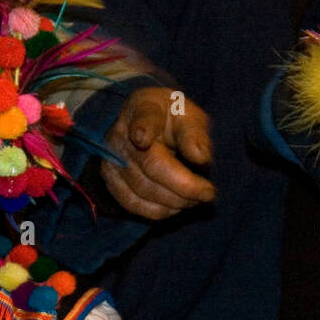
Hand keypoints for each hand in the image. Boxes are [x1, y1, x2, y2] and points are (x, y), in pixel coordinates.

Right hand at [102, 86, 214, 218]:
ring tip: (197, 199)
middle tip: (209, 193)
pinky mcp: (111, 182)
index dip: (142, 129)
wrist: (148, 126)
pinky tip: (177, 206)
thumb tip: (200, 158)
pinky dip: (159, 211)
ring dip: (175, 201)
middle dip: (184, 186)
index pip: (142, 119)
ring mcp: (112, 160)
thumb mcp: (190, 117)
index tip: (142, 138)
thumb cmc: (173, 121)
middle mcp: (121, 134)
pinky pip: (134, 205)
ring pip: (144, 190)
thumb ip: (195, 133)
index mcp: (143, 108)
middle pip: (151, 166)